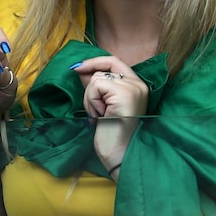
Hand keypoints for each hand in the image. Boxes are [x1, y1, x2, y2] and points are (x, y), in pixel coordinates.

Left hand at [71, 55, 148, 178]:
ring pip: (97, 79)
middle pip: (103, 70)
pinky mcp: (124, 94)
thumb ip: (96, 86)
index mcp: (137, 86)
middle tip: (96, 110)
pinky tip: (99, 116)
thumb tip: (82, 70)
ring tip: (99, 116)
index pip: (114, 62)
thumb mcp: (102, 105)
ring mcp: (133, 88)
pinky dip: (91, 101)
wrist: (118, 154)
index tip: (77, 67)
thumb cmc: (111, 134)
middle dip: (91, 89)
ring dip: (90, 99)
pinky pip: (96, 86)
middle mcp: (139, 84)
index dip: (95, 62)